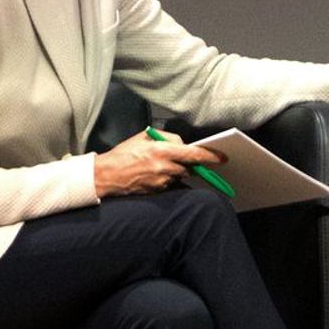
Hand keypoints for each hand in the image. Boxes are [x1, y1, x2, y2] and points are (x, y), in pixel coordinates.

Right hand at [93, 129, 224, 197]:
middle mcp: (164, 167)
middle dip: (188, 163)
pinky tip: (152, 174)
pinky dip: (167, 178)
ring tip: (155, 165)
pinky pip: (171, 183)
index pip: (193, 155)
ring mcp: (162, 181)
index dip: (210, 157)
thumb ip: (167, 138)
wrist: (107, 175)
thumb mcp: (144, 137)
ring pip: (180, 175)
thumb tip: (183, 143)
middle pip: (189, 166)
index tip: (222, 158)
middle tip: (176, 158)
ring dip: (176, 170)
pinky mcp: (158, 191)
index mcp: (162, 151)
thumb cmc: (124, 154)